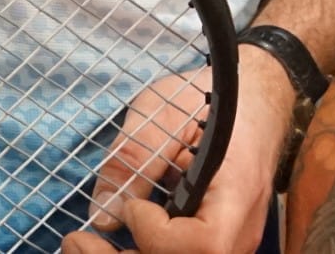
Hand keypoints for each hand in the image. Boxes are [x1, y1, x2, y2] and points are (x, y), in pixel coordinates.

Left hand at [63, 46, 291, 253]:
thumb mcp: (167, 110)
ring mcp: (230, 241)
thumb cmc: (217, 96)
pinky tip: (113, 244)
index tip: (134, 205)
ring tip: (83, 244)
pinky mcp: (215, 242)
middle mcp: (240, 230)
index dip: (158, 235)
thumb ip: (134, 158)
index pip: (203, 244)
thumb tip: (101, 216)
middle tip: (76, 240)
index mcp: (237, 193)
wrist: (258, 99)